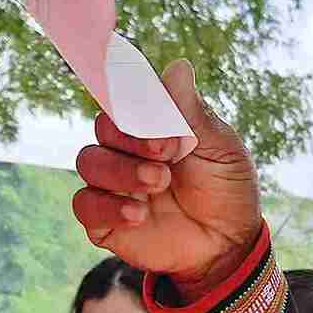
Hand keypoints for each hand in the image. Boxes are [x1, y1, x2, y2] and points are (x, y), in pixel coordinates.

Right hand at [71, 61, 262, 295]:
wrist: (227, 245)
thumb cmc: (225, 190)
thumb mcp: (220, 149)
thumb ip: (192, 113)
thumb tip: (178, 67)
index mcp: (152, 125)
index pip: (125, 97)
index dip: (133, 99)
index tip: (157, 110)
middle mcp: (127, 150)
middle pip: (104, 126)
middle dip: (132, 137)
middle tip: (167, 152)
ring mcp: (113, 183)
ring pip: (89, 161)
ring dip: (122, 170)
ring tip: (159, 182)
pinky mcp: (104, 219)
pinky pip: (85, 204)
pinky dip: (109, 206)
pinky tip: (140, 214)